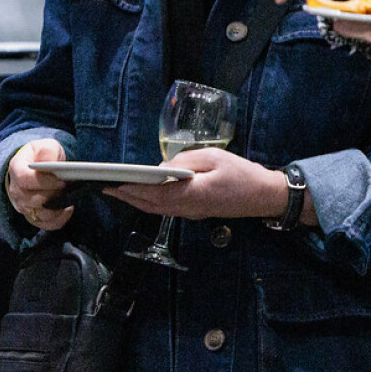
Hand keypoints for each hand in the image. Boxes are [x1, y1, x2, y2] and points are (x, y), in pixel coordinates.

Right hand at [6, 138, 74, 230]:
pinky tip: (67, 209)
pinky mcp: (33, 217)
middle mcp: (16, 191)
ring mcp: (23, 206)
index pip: (25, 180)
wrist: (37, 167)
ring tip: (69, 197)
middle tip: (68, 189)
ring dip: (58, 208)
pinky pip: (47, 224)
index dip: (45, 182)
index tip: (61, 181)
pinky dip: (60, 219)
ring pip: (41, 214)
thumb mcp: (45, 146)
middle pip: (34, 200)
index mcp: (17, 170)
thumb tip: (49, 162)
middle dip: (54, 195)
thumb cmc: (41, 156)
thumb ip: (47, 151)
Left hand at [103, 148, 306, 222]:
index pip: (155, 193)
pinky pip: (166, 210)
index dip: (132, 189)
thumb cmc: (242, 174)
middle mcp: (189, 208)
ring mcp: (191, 213)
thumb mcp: (214, 158)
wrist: (264, 196)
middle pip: (151, 205)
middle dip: (127, 196)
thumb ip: (185, 162)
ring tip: (118, 190)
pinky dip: (149, 203)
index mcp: (193, 194)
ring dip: (136, 201)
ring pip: (157, 210)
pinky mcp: (195, 212)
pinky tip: (142, 195)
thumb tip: (161, 168)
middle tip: (106, 187)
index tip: (113, 183)